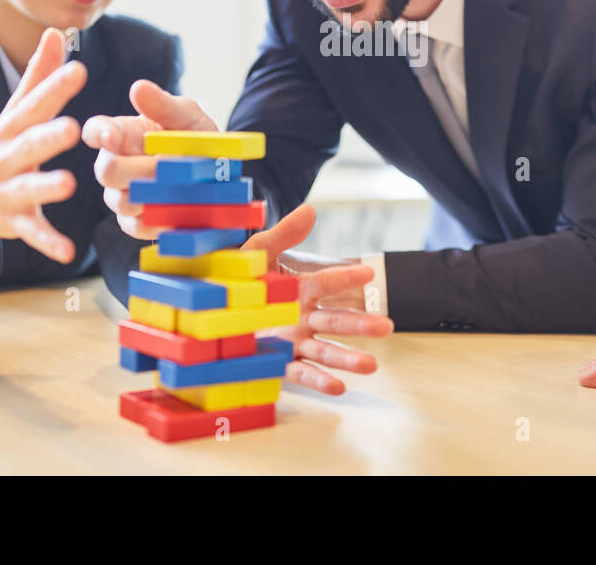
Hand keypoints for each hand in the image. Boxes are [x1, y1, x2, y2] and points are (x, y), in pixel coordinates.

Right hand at [0, 28, 85, 286]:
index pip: (34, 104)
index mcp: (12, 128)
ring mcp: (6, 190)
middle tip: (74, 127)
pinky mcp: (12, 221)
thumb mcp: (15, 113)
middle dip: (47, 136)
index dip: (54, 87)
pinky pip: (32, 233)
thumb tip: (57, 32)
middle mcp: (6, 157)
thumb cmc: (0, 149)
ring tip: (69, 184)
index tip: (80, 69)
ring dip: (45, 186)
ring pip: (26, 188)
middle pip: (27, 145)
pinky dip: (48, 242)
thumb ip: (39, 75)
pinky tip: (69, 252)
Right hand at [81, 79, 216, 239]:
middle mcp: (115, 164)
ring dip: (152, 194)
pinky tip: (175, 212)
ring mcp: (121, 195)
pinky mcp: (134, 222)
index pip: (95, 131)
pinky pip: (134, 226)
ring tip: (179, 187)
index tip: (113, 136)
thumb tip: (138, 87)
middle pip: (105, 171)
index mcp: (122, 134)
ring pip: (119, 200)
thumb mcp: (188, 117)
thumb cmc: (197, 140)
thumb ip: (163, 105)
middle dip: (138, 169)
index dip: (98, 134)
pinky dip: (156, 220)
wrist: (222, 178)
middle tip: (167, 166)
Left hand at [244, 205, 394, 394]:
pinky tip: (339, 387)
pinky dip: (319, 381)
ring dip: (348, 359)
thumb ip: (283, 235)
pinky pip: (301, 373)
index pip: (327, 282)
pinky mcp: (279, 363)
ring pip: (325, 350)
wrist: (209, 311)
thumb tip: (310, 209)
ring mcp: (293, 341)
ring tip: (372, 365)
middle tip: (386, 326)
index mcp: (300, 289)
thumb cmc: (235, 279)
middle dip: (361, 325)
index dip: (346, 277)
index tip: (369, 272)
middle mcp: (302, 317)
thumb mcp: (256, 254)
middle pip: (336, 321)